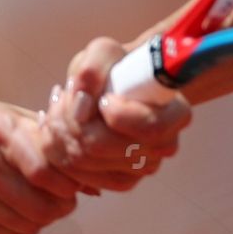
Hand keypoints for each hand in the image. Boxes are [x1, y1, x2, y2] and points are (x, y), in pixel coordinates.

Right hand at [0, 98, 83, 233]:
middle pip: (34, 202)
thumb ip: (50, 142)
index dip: (67, 184)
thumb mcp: (9, 117)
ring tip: (47, 211)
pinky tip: (23, 220)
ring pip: (19, 223)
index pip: (43, 169)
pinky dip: (19, 232)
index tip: (75, 187)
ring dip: (42, 222)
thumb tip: (94, 178)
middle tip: (66, 205)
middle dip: (60, 209)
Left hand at [39, 36, 191, 191]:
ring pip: (83, 161)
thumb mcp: (104, 52)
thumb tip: (82, 106)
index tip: (104, 98)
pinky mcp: (118, 181)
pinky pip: (76, 175)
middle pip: (102, 148)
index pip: (149, 128)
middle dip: (71, 119)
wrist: (116, 86)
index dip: (116, 114)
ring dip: (59, 130)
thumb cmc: (115, 66)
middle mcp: (163, 147)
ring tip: (58, 104)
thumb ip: (93, 69)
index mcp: (176, 114)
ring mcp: (141, 168)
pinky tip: (57, 125)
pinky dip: (57, 149)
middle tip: (64, 94)